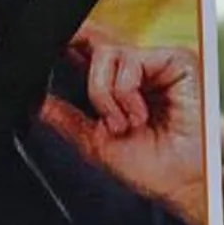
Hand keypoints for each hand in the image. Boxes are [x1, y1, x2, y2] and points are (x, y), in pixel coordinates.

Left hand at [39, 21, 204, 224]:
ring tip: (123, 123)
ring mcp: (156, 61)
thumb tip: (38, 102)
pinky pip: (128, 60)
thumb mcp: (96, 143)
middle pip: (92, 41)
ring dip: (103, 94)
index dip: (66, 47)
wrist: (185, 183)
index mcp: (119, 85)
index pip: (86, 53)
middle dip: (74, 52)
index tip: (43, 53)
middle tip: (74, 78)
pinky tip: (140, 115)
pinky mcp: (175, 59)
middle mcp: (137, 69)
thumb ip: (67, 119)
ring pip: (104, 53)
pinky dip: (124, 92)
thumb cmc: (153, 167)